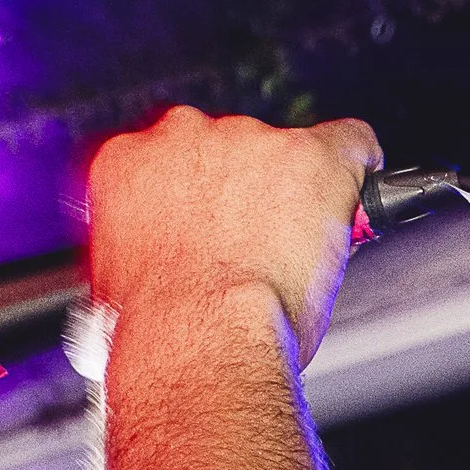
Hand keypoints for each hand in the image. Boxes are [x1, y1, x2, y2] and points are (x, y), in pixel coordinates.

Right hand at [83, 106, 380, 364]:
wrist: (199, 334)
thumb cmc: (157, 323)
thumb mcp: (115, 278)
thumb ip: (139, 242)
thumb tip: (160, 254)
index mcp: (124, 161)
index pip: (158, 155)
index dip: (185, 193)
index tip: (196, 221)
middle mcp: (181, 136)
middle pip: (220, 147)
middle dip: (234, 188)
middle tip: (242, 241)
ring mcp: (248, 139)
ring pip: (281, 150)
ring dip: (287, 189)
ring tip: (289, 247)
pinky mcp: (310, 152)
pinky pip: (348, 143)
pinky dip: (354, 170)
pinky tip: (354, 202)